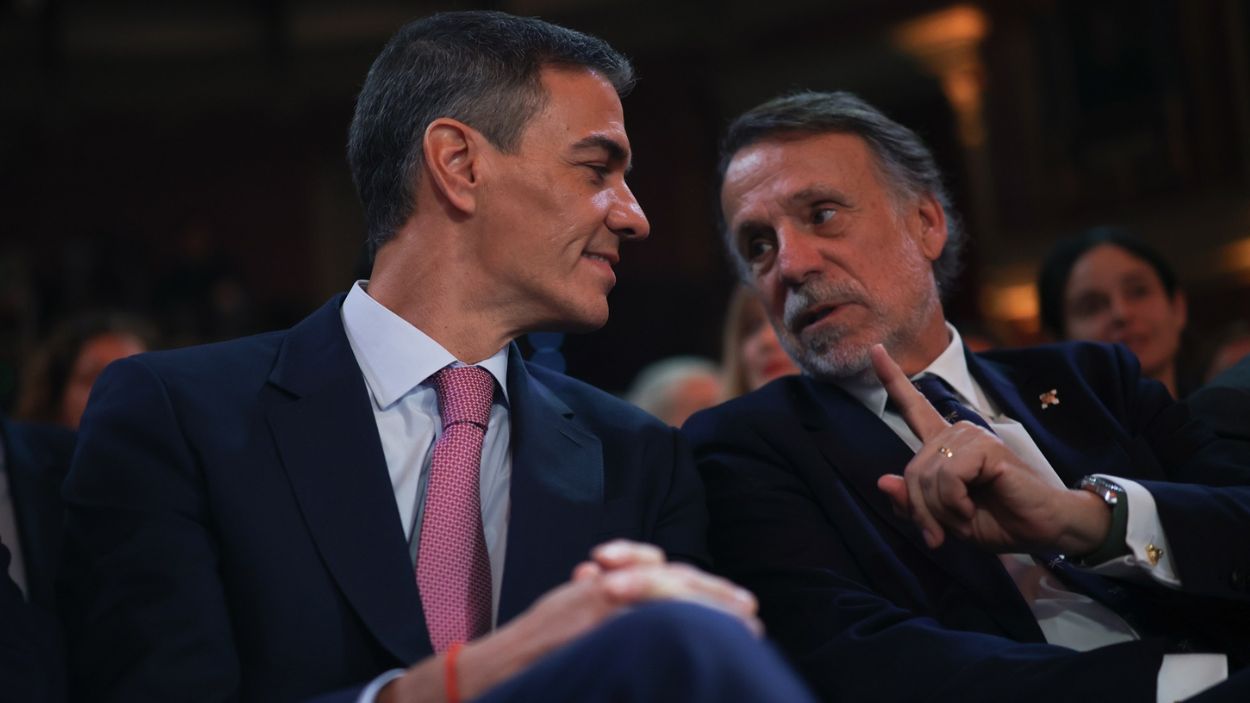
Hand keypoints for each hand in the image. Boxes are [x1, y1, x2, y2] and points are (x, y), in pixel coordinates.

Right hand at [380, 542, 759, 702]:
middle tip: (750, 610)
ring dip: (706, 604)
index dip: (701, 589)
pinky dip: (678, 615)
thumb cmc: (532, 645)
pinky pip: (644, 611)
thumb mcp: (568, 610)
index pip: (663, 576)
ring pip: (667, 592)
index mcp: (605, 586)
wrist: (495, 665)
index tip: (736, 604)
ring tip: (740, 621)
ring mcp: (602, 604)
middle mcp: (606, 587)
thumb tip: (600, 574)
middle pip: (673, 580)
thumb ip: (591, 593)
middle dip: (714, 594)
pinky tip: (703, 630)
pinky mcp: (595, 619)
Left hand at [870, 344, 1110, 553]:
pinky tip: (971, 508)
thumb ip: (913, 504)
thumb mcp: (945, 520)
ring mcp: (972, 436)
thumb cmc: (998, 521)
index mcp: (945, 445)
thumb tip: (882, 481)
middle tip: (939, 533)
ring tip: (964, 517)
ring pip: (927, 475)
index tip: (875, 349)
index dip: (892, 379)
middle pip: (911, 470)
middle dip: (921, 509)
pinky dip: (953, 502)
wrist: (1044, 529)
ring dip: (940, 509)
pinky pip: (948, 476)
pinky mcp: (986, 447)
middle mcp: (956, 433)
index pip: (914, 407)